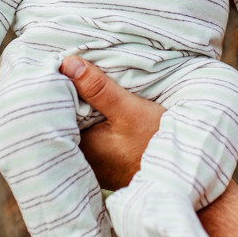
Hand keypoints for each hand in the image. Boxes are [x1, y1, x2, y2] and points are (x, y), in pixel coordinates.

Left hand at [60, 55, 163, 189]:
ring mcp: (93, 163)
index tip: (55, 69)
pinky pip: (89, 135)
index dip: (54, 91)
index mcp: (81, 148)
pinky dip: (90, 119)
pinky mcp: (105, 162)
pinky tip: (96, 104)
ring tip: (79, 81)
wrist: (183, 172)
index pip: (55, 115)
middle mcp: (82, 159)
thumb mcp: (130, 110)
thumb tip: (67, 64)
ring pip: (77, 127)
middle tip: (65, 69)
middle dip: (66, 97)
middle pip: (64, 121)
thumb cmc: (156, 142)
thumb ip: (98, 88)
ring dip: (80, 108)